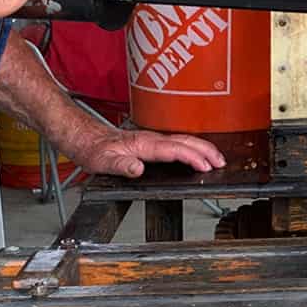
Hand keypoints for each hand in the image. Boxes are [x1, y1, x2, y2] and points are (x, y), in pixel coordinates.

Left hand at [76, 128, 226, 178]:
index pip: (173, 149)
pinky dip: (192, 148)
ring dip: (202, 148)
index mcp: (142, 144)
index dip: (191, 157)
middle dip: (205, 151)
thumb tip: (138, 169)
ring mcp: (151, 140)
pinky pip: (176, 143)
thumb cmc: (93, 149)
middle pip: (184, 141)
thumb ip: (120, 165)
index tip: (205, 167)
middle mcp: (150, 139)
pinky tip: (196, 154)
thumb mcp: (101, 162)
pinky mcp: (150, 143)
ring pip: (183, 140)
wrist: (84, 138)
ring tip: (216, 159)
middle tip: (221, 162)